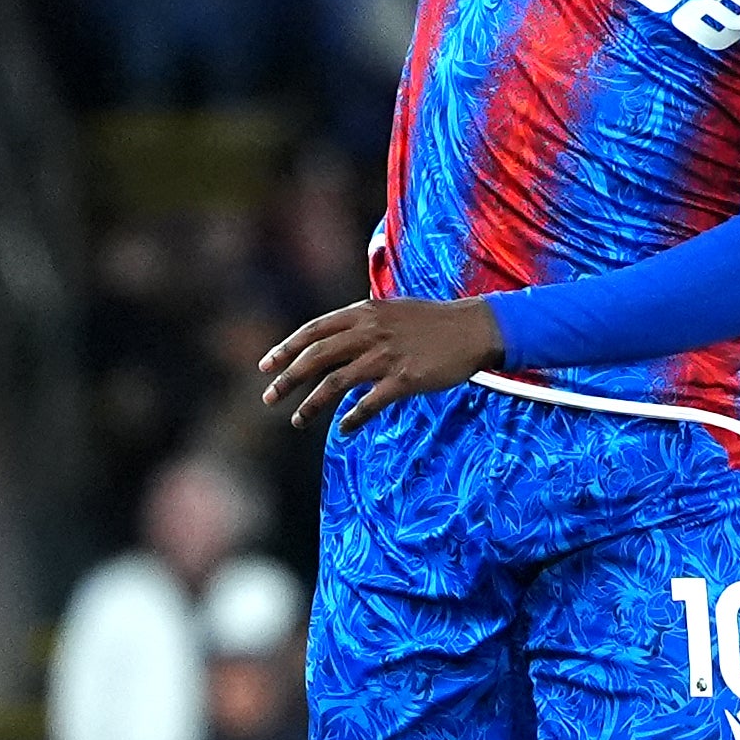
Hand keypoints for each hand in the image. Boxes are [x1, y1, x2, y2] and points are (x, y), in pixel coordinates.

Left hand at [256, 296, 503, 430]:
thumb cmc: (433, 321)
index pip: (313, 330)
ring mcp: (386, 356)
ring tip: (297, 420)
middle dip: (287, 379)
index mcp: (364, 313)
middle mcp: (370, 332)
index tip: (266, 366)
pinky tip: (342, 429)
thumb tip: (334, 337)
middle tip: (269, 398)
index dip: (286, 349)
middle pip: (316, 357)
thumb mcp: (391, 310)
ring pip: (335, 383)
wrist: (473, 328)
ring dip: (311, 404)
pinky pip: (369, 403)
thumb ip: (362, 321)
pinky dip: (352, 418)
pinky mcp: (405, 379)